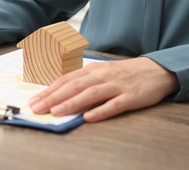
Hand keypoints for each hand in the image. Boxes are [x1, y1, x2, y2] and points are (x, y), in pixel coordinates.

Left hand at [28, 57, 178, 121]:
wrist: (156, 70)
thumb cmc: (123, 74)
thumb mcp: (101, 73)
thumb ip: (83, 82)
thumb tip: (61, 96)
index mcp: (92, 70)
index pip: (66, 80)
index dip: (48, 90)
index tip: (33, 100)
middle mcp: (101, 75)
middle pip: (74, 86)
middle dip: (53, 97)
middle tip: (37, 108)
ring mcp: (116, 85)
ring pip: (91, 94)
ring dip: (72, 103)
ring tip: (56, 112)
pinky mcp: (131, 97)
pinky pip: (114, 104)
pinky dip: (101, 111)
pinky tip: (89, 118)